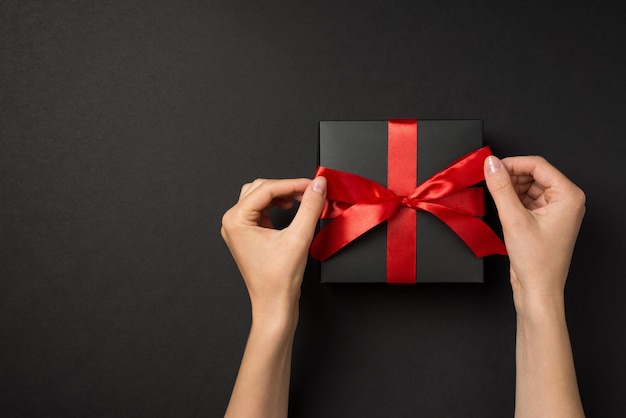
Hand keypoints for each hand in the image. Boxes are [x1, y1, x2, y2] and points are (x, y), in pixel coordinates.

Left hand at [222, 177, 326, 417]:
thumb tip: (318, 186)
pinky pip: (263, 210)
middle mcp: (233, 222)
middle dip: (287, 188)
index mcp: (236, 220)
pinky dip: (278, 206)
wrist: (275, 306)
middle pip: (261, 189)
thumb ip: (310, 207)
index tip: (314, 184)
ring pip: (261, 197)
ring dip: (282, 196)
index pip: (267, 189)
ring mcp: (239, 229)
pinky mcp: (249, 235)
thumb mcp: (298, 237)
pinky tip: (292, 211)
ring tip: (302, 201)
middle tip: (310, 192)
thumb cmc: (278, 280)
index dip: (293, 183)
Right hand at [484, 155, 585, 312]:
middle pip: (533, 174)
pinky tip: (502, 209)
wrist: (538, 289)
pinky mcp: (544, 219)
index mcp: (568, 196)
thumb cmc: (537, 262)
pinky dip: (512, 201)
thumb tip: (491, 164)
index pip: (538, 165)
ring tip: (496, 199)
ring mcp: (556, 210)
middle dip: (510, 177)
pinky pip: (527, 200)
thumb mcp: (513, 218)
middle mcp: (566, 200)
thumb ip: (500, 187)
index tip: (492, 167)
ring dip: (510, 189)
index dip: (512, 163)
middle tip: (490, 182)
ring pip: (528, 187)